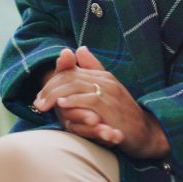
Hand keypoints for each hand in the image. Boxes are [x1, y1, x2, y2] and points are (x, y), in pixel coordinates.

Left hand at [35, 46, 169, 158]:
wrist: (146, 133)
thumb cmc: (121, 114)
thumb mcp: (105, 92)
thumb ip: (92, 72)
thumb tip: (80, 49)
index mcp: (102, 75)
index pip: (70, 72)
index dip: (51, 82)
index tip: (39, 95)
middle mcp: (105, 80)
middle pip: (69, 77)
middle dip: (49, 89)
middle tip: (37, 102)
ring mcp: (110, 93)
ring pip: (75, 86)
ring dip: (56, 95)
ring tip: (43, 105)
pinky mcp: (112, 107)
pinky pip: (88, 100)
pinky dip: (73, 101)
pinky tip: (62, 106)